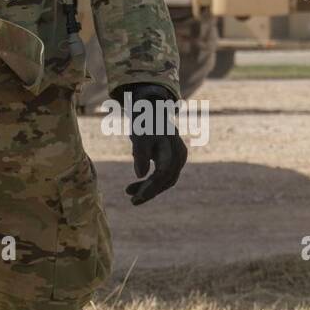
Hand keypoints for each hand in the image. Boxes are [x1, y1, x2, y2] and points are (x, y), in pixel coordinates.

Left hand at [120, 83, 186, 204]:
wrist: (151, 109)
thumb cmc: (144, 121)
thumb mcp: (140, 136)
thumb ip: (141, 154)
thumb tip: (140, 175)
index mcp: (174, 150)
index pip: (163, 175)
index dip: (150, 188)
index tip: (136, 198)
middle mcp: (180, 157)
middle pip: (166, 180)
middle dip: (149, 191)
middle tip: (132, 200)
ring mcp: (177, 159)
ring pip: (165, 180)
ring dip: (148, 188)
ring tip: (129, 192)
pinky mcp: (171, 160)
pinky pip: (162, 176)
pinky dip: (150, 182)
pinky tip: (135, 186)